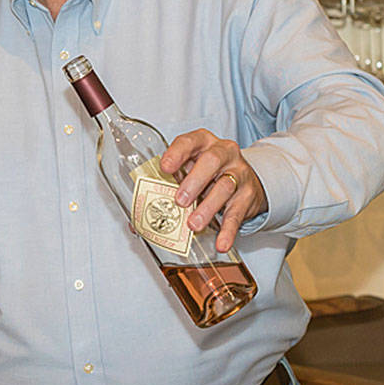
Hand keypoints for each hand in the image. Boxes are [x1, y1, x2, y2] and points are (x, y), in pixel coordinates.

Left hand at [159, 129, 267, 253]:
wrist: (246, 180)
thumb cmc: (208, 172)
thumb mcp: (189, 169)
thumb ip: (166, 187)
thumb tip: (136, 222)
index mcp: (202, 142)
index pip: (189, 141)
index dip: (176, 153)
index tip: (165, 168)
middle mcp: (223, 153)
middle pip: (211, 161)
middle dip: (194, 181)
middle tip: (180, 201)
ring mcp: (238, 173)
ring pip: (224, 187)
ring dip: (207, 207)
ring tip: (193, 225)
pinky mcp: (247, 196)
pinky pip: (237, 213)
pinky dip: (228, 230)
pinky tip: (221, 243)